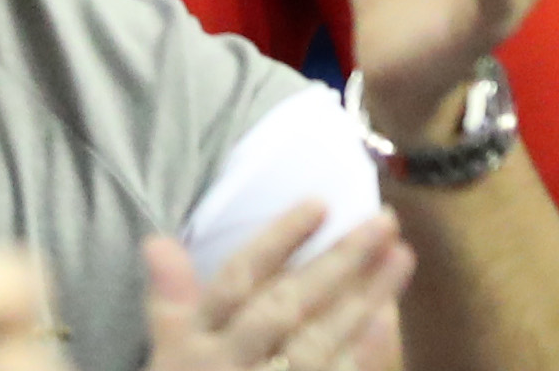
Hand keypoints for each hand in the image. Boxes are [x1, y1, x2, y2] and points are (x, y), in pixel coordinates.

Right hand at [143, 208, 409, 370]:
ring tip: (401, 256)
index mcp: (198, 342)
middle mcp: (235, 362)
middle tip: (384, 220)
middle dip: (337, 262)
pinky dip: (362, 349)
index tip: (321, 203)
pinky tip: (387, 318)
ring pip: (321, 341)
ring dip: (364, 299)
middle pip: (289, 305)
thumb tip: (157, 239)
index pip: (239, 281)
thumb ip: (169, 300)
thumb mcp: (166, 355)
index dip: (279, 241)